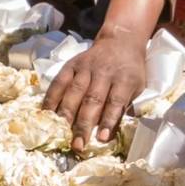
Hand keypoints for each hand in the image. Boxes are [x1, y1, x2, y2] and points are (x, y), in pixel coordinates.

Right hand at [44, 30, 147, 149]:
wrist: (120, 41)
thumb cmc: (130, 71)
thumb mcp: (138, 88)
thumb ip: (125, 108)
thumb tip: (110, 136)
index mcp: (124, 79)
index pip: (115, 101)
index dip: (108, 120)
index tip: (101, 138)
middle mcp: (104, 73)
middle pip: (92, 99)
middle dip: (83, 124)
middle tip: (77, 144)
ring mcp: (86, 68)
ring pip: (74, 92)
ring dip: (66, 114)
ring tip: (60, 132)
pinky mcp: (72, 64)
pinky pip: (59, 82)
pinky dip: (52, 98)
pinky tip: (47, 113)